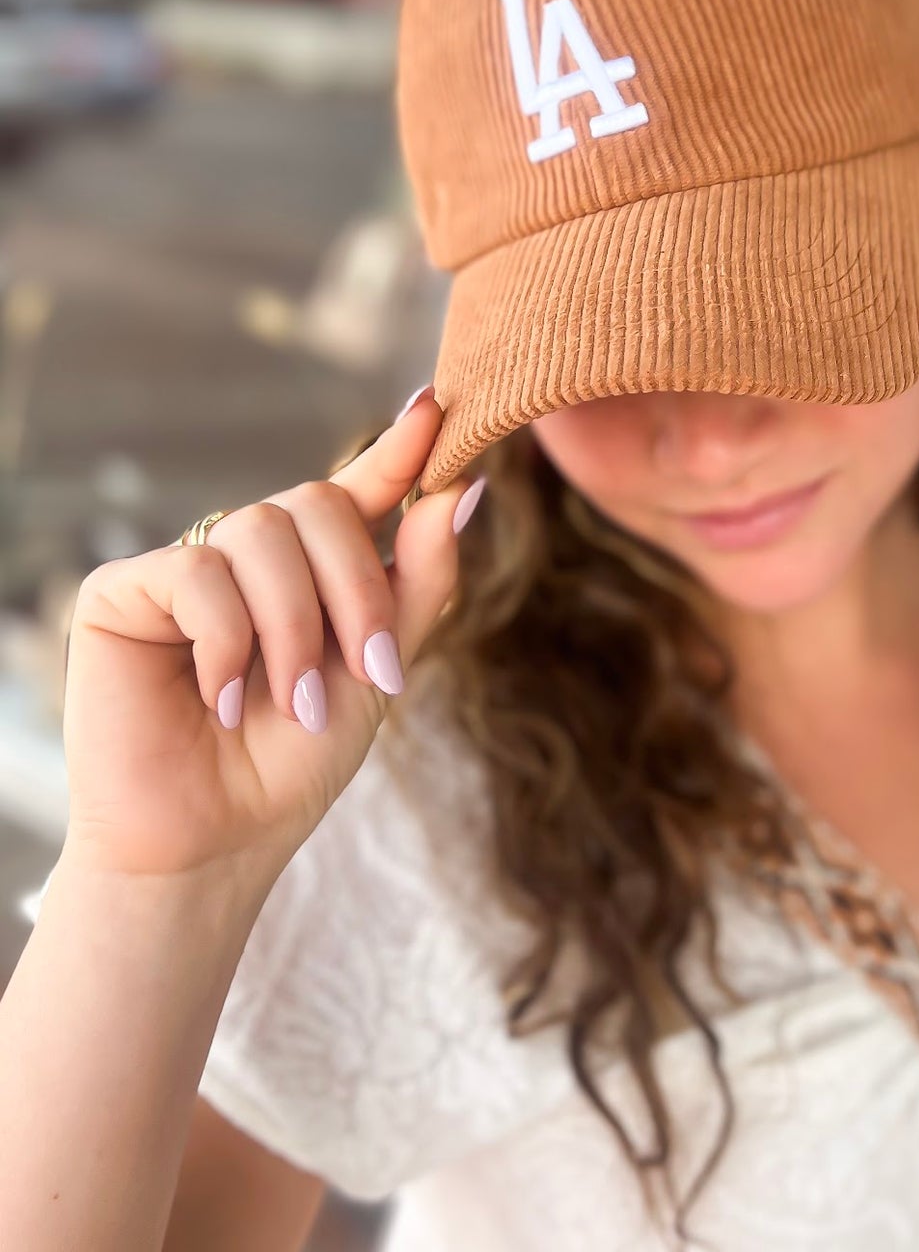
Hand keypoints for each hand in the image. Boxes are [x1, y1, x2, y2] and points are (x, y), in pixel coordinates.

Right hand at [58, 387, 481, 886]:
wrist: (216, 842)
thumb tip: (462, 489)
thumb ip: (419, 581)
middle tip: (369, 672)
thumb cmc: (295, 764)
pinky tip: (224, 698)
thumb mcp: (379, 670)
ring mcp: (187, 567)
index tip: (436, 409)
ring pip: (262, 530)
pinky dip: (228, 641)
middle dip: (357, 589)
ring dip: (295, 627)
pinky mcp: (124, 590)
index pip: (357, 489)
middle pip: (317, 502)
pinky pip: (198, 571)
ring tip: (291, 703)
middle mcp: (250, 556)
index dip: (397, 448)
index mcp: (313, 570)